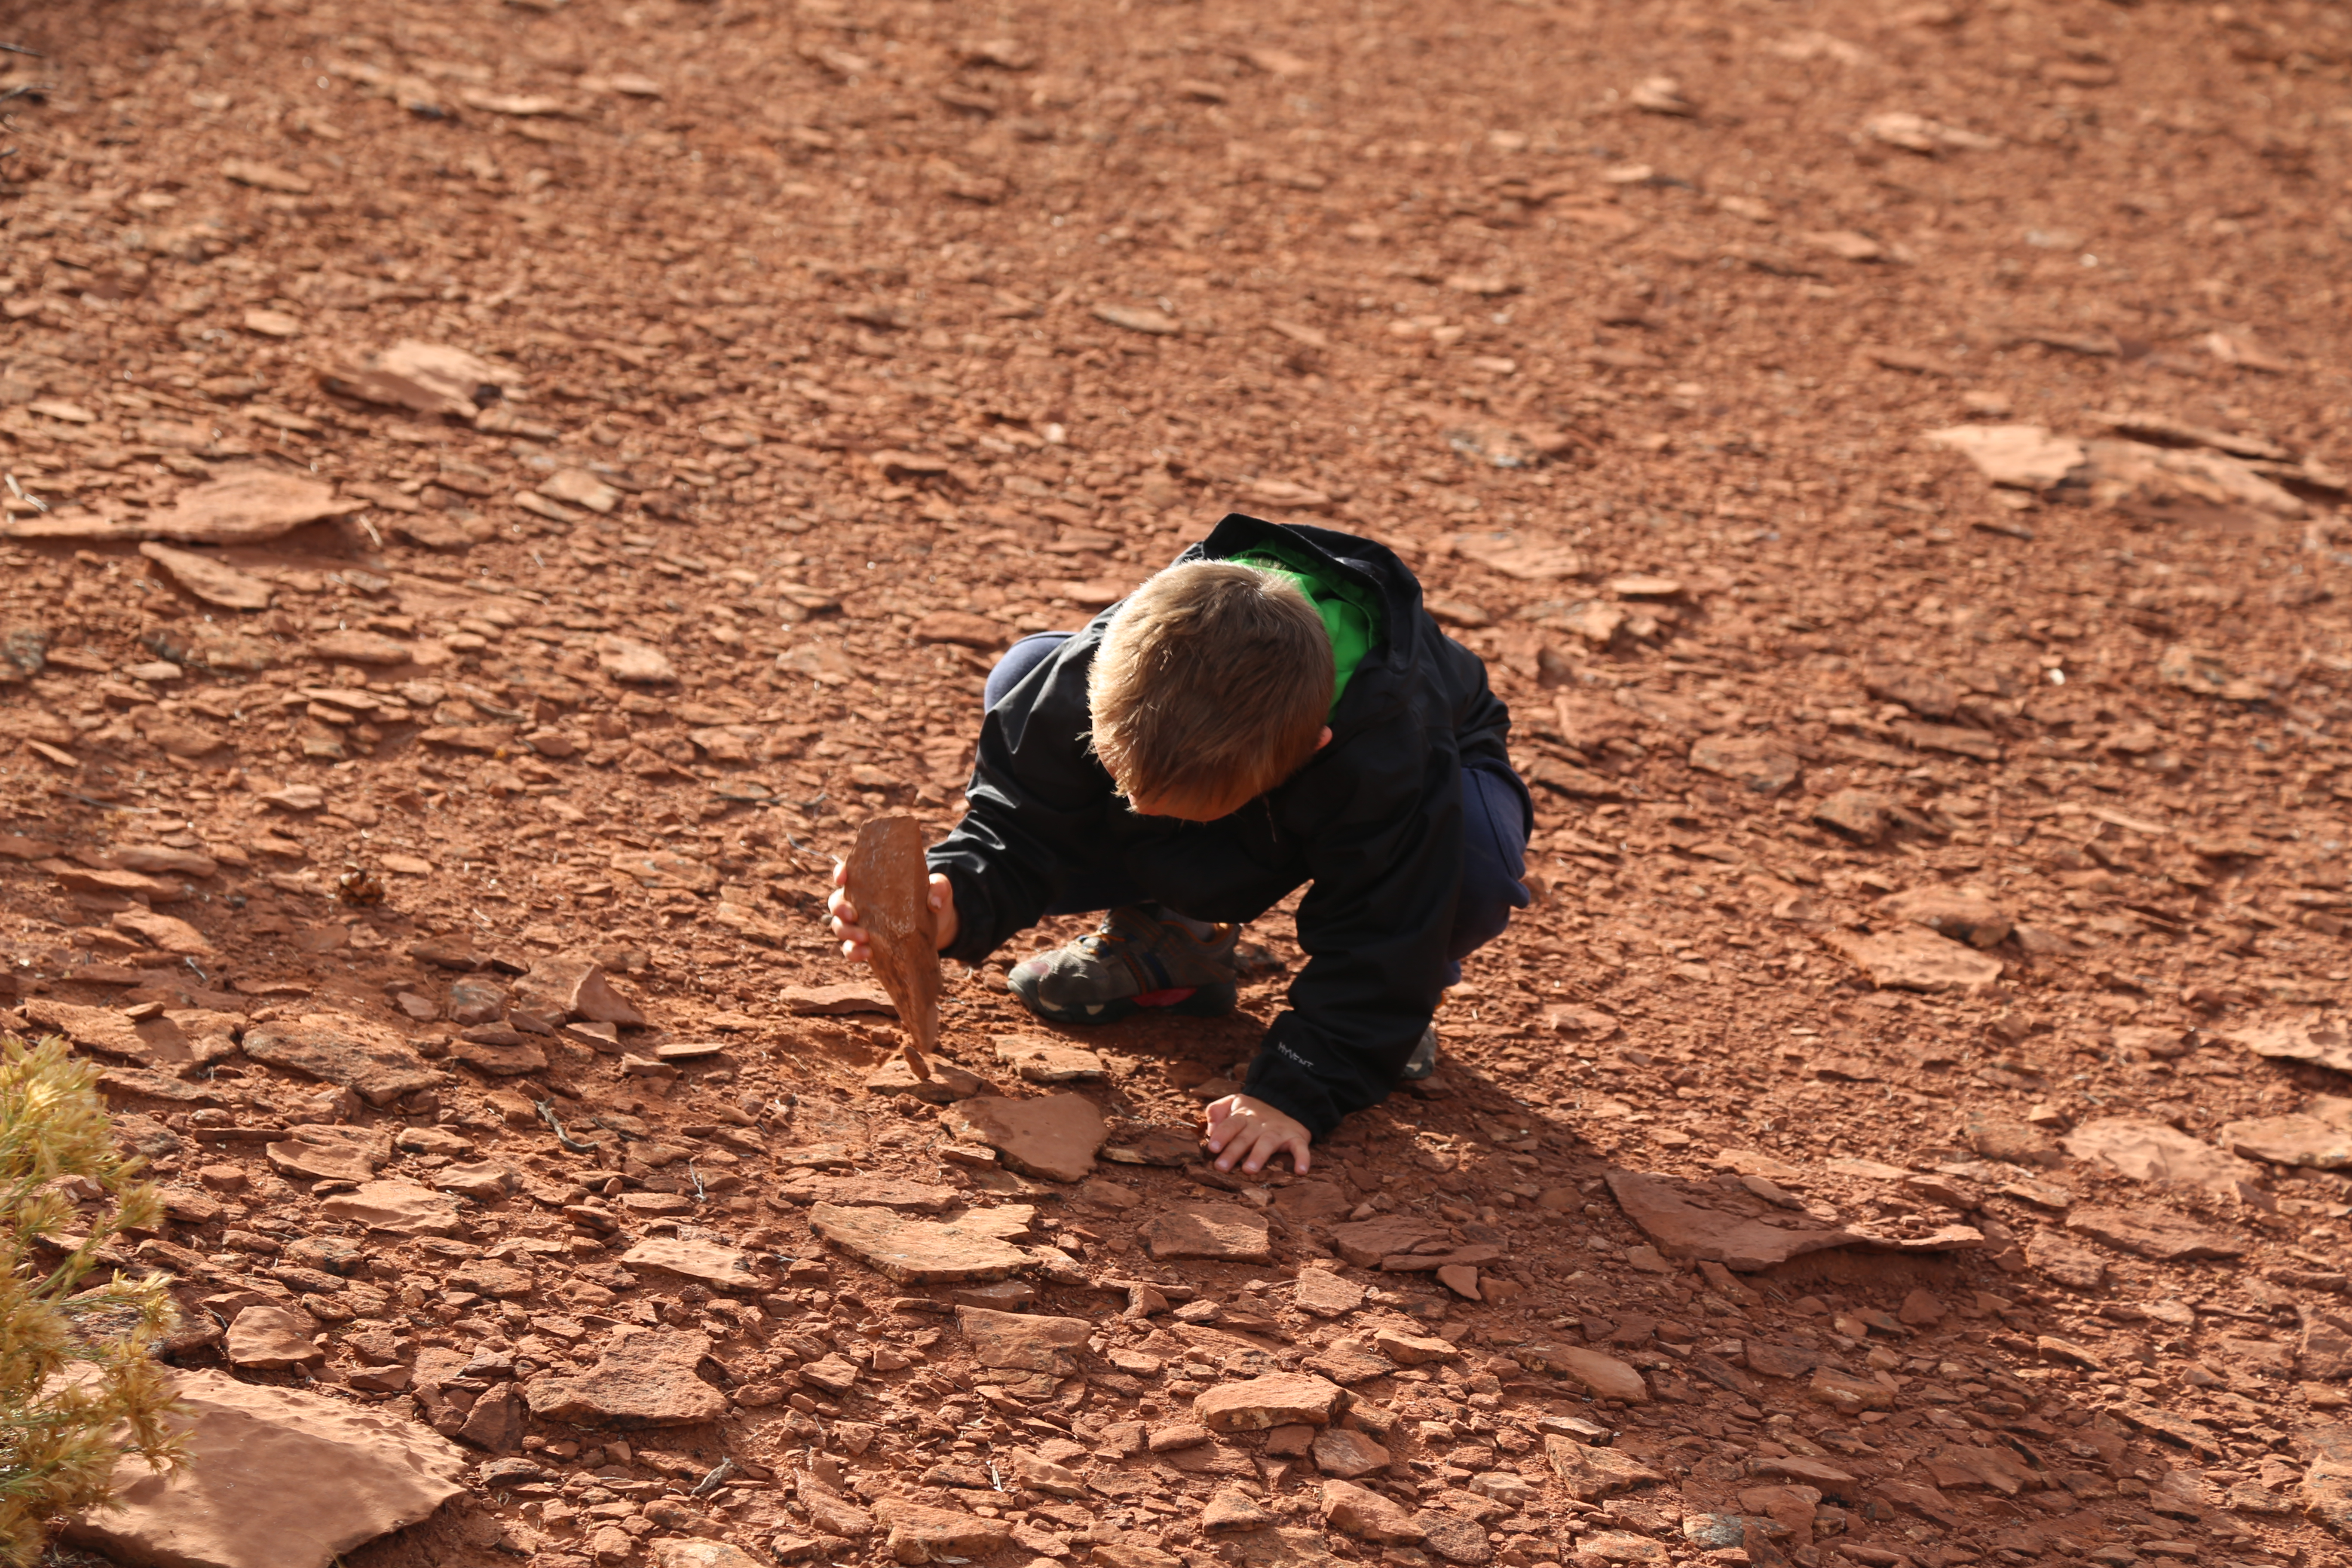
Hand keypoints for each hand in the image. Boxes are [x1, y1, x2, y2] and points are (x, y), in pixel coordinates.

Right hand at [828, 862, 958, 962]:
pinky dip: (853, 952)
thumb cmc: (933, 900)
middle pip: (837, 902)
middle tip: (853, 915)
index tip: (842, 878)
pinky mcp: (867, 944)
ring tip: (864, 938)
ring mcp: (862, 924)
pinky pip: (850, 949)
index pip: (849, 873)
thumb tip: (933, 903)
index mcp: (873, 882)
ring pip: (839, 927)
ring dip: (846, 933)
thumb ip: (939, 888)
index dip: (840, 873)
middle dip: (839, 909)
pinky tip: (867, 954)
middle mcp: (862, 902)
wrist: (939, 928)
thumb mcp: (940, 889)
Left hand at [1203, 1094, 1310, 1175]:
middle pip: (1245, 1137)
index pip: (1230, 1125)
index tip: (1212, 1148)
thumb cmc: (1253, 1110)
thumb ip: (1216, 1111)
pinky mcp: (1296, 1138)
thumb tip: (1209, 1130)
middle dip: (1233, 1152)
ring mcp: (1278, 1131)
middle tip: (1221, 1167)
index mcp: (1243, 1116)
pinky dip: (1302, 1159)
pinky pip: (1300, 1148)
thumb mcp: (1233, 1102)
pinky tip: (1300, 1172)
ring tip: (1249, 1170)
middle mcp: (1260, 1124)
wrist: (1288, 1100)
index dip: (1221, 1135)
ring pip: (1268, 1143)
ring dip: (1258, 1156)